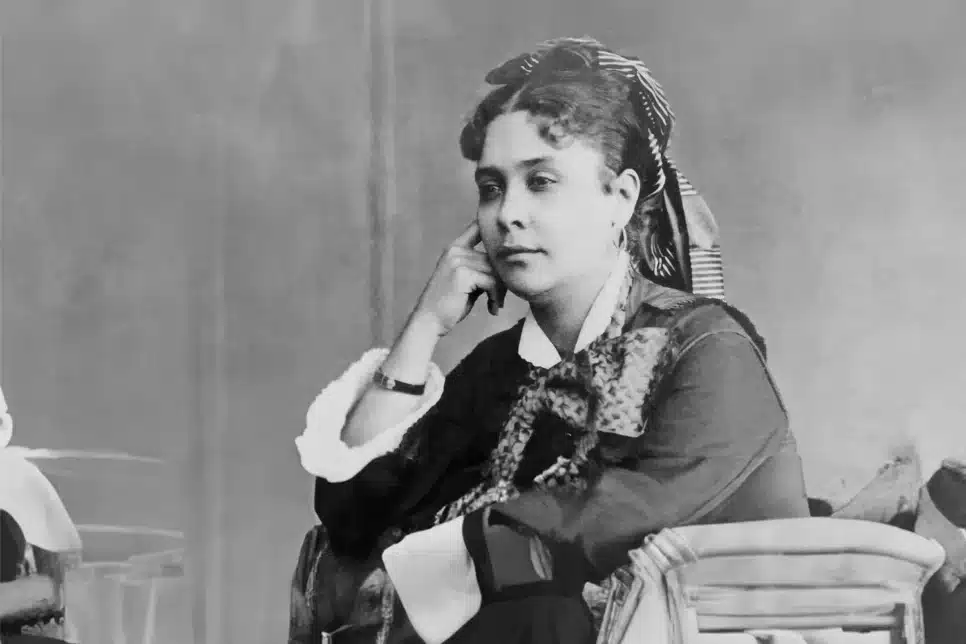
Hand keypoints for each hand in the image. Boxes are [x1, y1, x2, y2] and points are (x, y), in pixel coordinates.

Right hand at [412, 221, 506, 336]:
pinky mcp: (462, 274)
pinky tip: (492, 308)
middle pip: (494, 257)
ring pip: (495, 270)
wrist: (429, 321)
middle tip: (499, 299)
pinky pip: (492, 281)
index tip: (503, 226)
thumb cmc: (450, 304)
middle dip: (502, 279)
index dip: (491, 227)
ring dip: (500, 291)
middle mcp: (456, 250)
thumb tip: (507, 264)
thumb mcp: (466, 280)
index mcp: (455, 248)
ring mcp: (458, 260)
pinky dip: (495, 297)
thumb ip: (481, 268)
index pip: (477, 227)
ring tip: (495, 304)